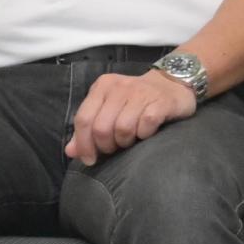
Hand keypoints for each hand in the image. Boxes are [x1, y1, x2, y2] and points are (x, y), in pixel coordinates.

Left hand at [68, 68, 194, 165]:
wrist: (173, 84)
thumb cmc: (136, 101)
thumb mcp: (108, 109)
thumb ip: (89, 129)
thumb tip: (70, 151)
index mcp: (102, 87)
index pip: (83, 119)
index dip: (83, 144)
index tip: (89, 159)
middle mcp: (120, 87)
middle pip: (101, 127)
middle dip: (105, 146)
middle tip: (114, 149)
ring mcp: (141, 93)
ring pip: (122, 128)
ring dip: (125, 142)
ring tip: (130, 141)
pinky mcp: (161, 102)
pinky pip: (145, 125)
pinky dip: (143, 135)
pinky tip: (146, 133)